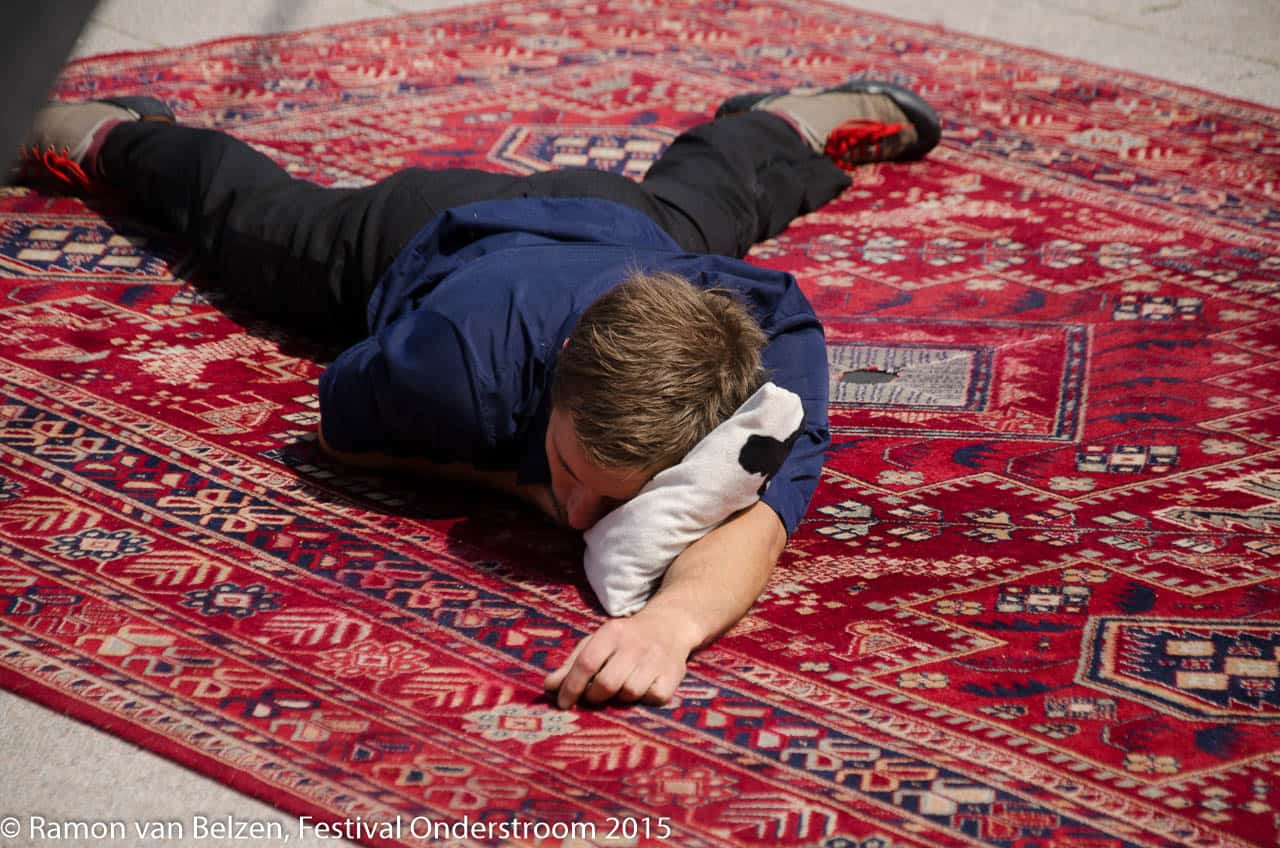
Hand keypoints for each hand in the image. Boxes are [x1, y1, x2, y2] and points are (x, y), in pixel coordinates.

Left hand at [543, 609, 699, 708]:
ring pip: (630, 693)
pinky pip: (654, 698)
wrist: (669, 625)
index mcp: (611, 633)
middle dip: (595, 696)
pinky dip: (646, 698)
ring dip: (622, 697)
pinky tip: (645, 686)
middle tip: (595, 695)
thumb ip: (572, 665)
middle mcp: (634, 644)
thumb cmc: (625, 639)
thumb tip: (548, 687)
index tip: (563, 703)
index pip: (586, 663)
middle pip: (607, 683)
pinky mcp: (673, 673)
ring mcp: (656, 658)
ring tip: (623, 686)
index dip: (571, 686)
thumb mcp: (597, 643)